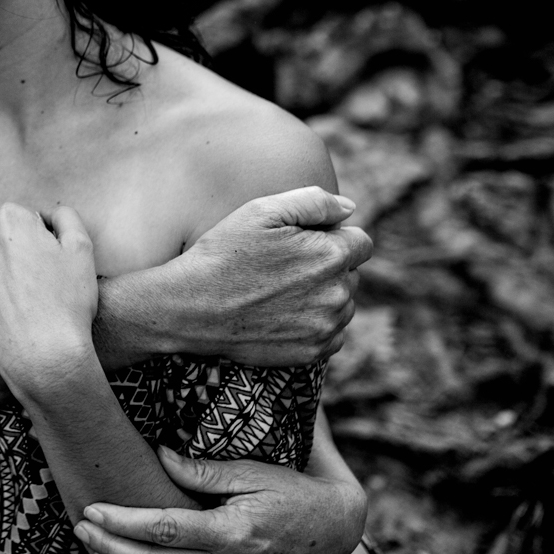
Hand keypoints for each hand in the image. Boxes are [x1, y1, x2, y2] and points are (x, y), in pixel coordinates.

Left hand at [0, 202, 98, 389]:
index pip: (22, 220)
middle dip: (12, 255)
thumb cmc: (68, 303)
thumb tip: (48, 214)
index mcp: (12, 218)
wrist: (44, 356)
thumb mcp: (82, 249)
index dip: (36, 243)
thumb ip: (65, 217)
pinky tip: (0, 314)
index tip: (45, 267)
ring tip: (17, 304)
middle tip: (33, 287)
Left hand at [73, 446, 367, 553]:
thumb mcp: (254, 473)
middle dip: (111, 550)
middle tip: (81, 529)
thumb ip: (204, 470)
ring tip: (92, 553)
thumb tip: (160, 454)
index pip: (164, 530)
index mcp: (231, 533)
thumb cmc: (293, 494)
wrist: (334, 533)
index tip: (94, 510)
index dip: (123, 523)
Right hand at [158, 187, 370, 365]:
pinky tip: (281, 314)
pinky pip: (332, 333)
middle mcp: (337, 294)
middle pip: (351, 274)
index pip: (361, 242)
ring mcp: (326, 327)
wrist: (191, 308)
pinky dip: (314, 324)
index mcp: (331, 255)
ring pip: (342, 304)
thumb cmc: (223, 254)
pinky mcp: (313, 352)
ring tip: (278, 292)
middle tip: (282, 267)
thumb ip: (312, 201)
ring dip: (322, 296)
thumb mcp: (260, 211)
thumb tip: (349, 208)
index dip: (333, 237)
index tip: (302, 243)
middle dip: (327, 267)